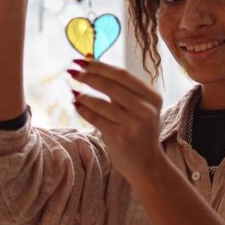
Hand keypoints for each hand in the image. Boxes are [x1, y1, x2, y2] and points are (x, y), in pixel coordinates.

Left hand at [68, 58, 164, 185]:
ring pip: (102, 103)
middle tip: (72, 71)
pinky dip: (84, 110)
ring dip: (84, 94)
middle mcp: (145, 108)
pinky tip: (76, 105)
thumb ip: (122, 90)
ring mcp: (133, 123)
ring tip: (73, 91)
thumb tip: (92, 66)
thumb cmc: (138, 132)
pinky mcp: (121, 136)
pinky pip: (96, 119)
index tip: (83, 60)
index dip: (100, 65)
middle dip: (89, 76)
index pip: (122, 75)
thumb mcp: (139, 108)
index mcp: (152, 96)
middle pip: (111, 86)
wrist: (147, 164)